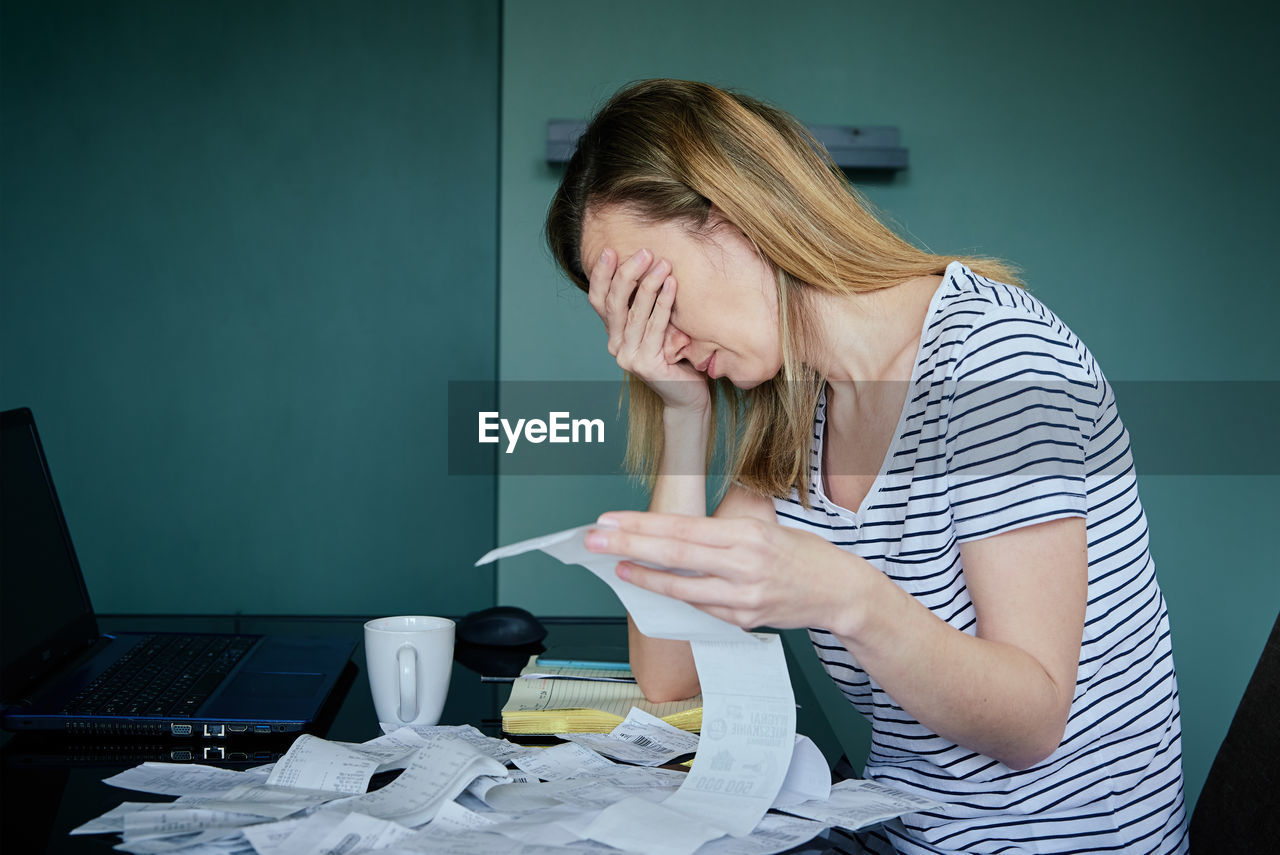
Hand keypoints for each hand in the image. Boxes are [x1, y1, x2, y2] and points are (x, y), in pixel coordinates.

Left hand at [584, 511, 862, 630]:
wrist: (840, 591)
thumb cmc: (800, 553)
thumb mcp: (764, 527)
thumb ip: (721, 533)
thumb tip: (672, 533)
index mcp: (747, 534)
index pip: (682, 528)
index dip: (641, 525)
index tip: (609, 520)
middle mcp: (744, 565)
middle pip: (674, 555)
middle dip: (628, 546)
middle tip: (593, 539)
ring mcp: (744, 597)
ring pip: (682, 588)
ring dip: (645, 578)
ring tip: (618, 567)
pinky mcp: (745, 620)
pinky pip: (701, 607)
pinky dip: (677, 596)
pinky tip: (656, 586)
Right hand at [587, 248, 708, 413]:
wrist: (688, 397)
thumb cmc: (677, 358)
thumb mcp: (658, 328)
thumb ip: (648, 307)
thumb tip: (652, 264)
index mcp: (614, 335)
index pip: (599, 301)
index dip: (601, 276)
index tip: (610, 250)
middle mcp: (616, 346)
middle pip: (614, 304)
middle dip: (626, 274)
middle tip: (644, 252)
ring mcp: (629, 357)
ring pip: (634, 314)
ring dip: (648, 284)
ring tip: (662, 262)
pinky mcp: (646, 365)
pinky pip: (656, 327)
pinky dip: (664, 303)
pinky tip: (672, 284)